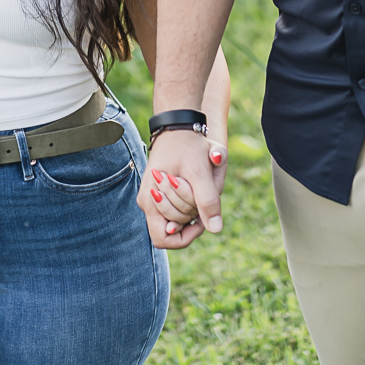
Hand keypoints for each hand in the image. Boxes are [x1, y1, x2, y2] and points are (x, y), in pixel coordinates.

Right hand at [137, 129, 227, 249]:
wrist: (179, 125)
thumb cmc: (187, 146)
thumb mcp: (199, 172)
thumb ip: (207, 201)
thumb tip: (216, 230)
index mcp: (150, 201)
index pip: (164, 240)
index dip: (184, 236)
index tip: (199, 219)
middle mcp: (148, 202)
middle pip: (174, 228)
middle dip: (191, 214)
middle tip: (199, 188)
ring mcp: (154, 197)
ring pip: (177, 218)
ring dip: (191, 205)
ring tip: (196, 182)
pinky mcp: (160, 191)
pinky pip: (177, 207)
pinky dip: (189, 200)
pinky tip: (195, 184)